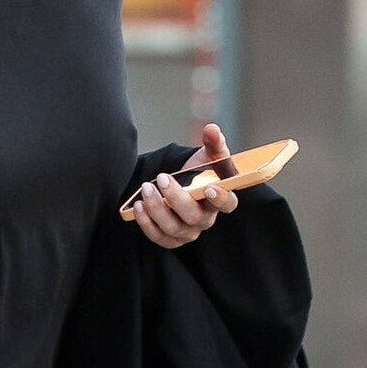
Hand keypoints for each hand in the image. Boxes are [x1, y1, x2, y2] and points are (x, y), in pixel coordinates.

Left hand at [129, 122, 238, 248]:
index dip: (220, 198)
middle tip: (162, 178)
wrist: (180, 182)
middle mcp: (206, 218)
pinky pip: (159, 237)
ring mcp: (188, 231)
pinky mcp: (171, 238)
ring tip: (146, 188)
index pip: (228, 204)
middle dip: (176, 198)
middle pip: (194, 216)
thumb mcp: (207, 154)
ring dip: (158, 209)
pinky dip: (146, 223)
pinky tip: (138, 206)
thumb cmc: (199, 170)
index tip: (208, 187)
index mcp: (220, 199)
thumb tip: (212, 129)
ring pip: (174, 228)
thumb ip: (212, 142)